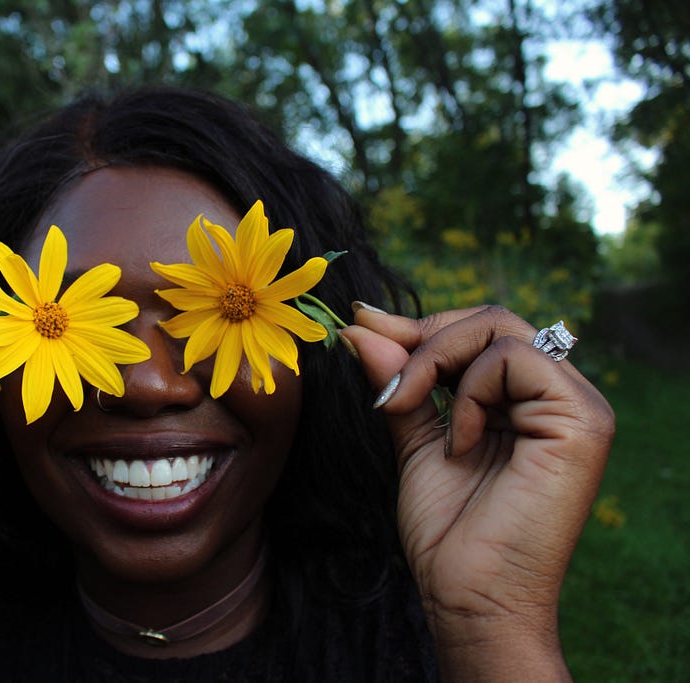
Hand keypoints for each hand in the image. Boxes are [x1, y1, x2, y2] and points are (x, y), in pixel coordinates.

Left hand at [341, 305, 613, 676]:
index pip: (479, 332)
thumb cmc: (448, 530)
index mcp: (526, 400)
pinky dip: (471, 392)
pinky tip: (460, 442)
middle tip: (382, 377)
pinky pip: (515, 360)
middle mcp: (558, 396)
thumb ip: (400, 380)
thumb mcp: (415, 440)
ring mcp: (577, 406)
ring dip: (435, 363)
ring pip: (500, 330)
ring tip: (410, 412)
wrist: (469, 596)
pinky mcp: (582, 421)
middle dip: (423, 337)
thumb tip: (360, 325)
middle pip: (491, 320)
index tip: (360, 325)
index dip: (419, 327)